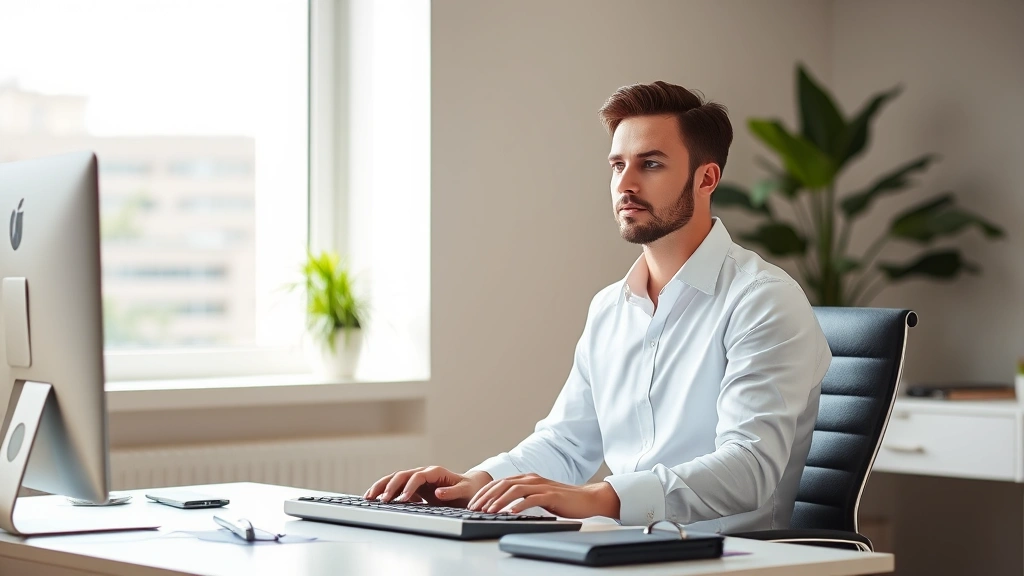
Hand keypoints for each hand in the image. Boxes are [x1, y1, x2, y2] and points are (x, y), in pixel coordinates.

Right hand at [363, 466, 492, 507]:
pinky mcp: (413, 486)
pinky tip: (374, 499)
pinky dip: (385, 491)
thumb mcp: (464, 491)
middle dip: (390, 486)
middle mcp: (423, 472)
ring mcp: (417, 478)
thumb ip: (451, 492)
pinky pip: (396, 487)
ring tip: (368, 496)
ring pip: (395, 479)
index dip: (409, 487)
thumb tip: (437, 492)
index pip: (418, 477)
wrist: (469, 487)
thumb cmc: (467, 490)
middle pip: (402, 475)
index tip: (403, 500)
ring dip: (382, 486)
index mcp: (435, 472)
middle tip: (381, 500)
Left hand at [467, 473, 620, 518]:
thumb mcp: (538, 496)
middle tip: (474, 508)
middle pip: (503, 484)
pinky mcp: (551, 495)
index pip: (499, 483)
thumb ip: (522, 497)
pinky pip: (532, 499)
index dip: (484, 492)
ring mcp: (541, 486)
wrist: (586, 499)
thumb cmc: (562, 500)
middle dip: (486, 496)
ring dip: (499, 501)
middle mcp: (532, 479)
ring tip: (489, 511)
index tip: (473, 504)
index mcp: (527, 478)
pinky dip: (519, 505)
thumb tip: (503, 507)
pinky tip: (511, 512)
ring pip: (514, 490)